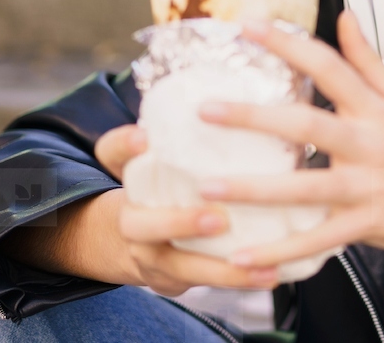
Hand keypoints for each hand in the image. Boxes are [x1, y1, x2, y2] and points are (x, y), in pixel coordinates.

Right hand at [94, 124, 281, 293]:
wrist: (134, 240)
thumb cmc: (166, 184)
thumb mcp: (169, 154)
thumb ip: (195, 131)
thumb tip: (260, 98)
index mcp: (130, 176)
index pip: (112, 153)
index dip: (125, 145)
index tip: (145, 137)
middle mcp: (132, 217)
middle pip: (139, 223)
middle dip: (178, 222)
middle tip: (217, 219)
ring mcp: (149, 254)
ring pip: (178, 267)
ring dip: (222, 269)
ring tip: (263, 266)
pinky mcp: (170, 279)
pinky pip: (201, 285)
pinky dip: (236, 280)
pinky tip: (271, 275)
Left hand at [192, 10, 383, 269]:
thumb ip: (367, 61)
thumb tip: (344, 16)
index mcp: (373, 109)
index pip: (326, 67)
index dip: (287, 44)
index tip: (246, 26)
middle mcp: (369, 143)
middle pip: (307, 125)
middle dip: (254, 118)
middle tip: (206, 110)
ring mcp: (367, 186)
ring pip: (305, 188)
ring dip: (254, 189)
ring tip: (207, 188)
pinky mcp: (367, 225)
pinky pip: (318, 240)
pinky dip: (281, 250)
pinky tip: (243, 255)